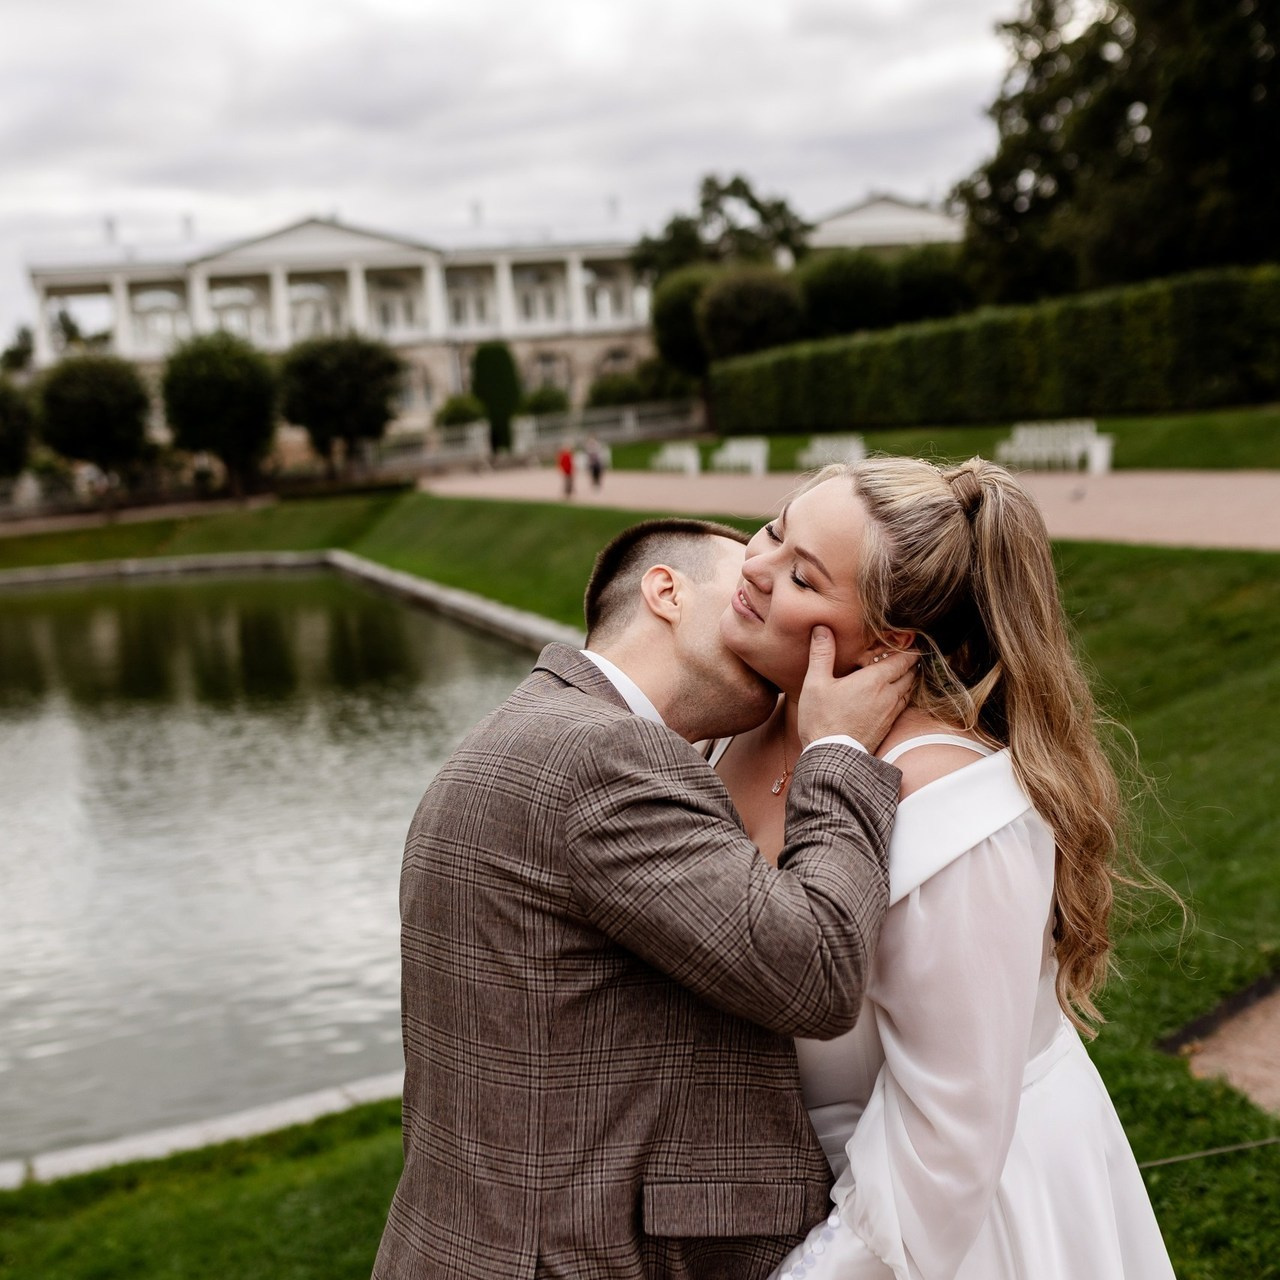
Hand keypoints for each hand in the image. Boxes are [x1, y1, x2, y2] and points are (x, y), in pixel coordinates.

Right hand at [797, 626, 916, 750]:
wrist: (832, 758)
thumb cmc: (822, 720)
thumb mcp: (815, 683)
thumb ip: (821, 654)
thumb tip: (822, 629)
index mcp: (874, 680)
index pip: (902, 659)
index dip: (909, 649)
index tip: (911, 640)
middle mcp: (888, 695)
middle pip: (910, 673)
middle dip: (910, 662)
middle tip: (907, 653)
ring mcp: (891, 712)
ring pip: (909, 689)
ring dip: (908, 678)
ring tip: (902, 671)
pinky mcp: (888, 726)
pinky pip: (903, 704)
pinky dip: (903, 694)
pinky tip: (893, 695)